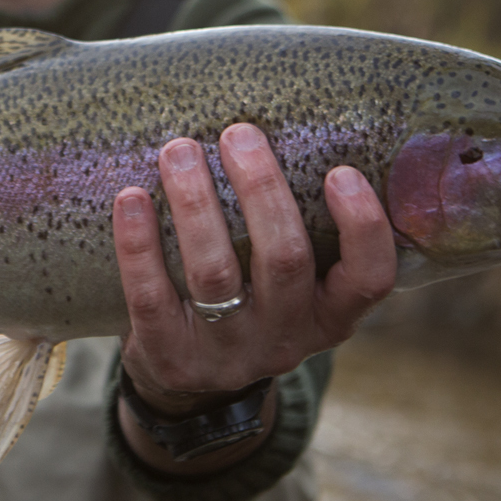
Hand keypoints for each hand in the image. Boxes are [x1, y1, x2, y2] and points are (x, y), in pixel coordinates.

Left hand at [110, 123, 395, 469]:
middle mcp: (286, 337)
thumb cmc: (251, 301)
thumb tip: (284, 114)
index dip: (363, 226)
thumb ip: (298, 226)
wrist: (191, 386)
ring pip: (215, 274)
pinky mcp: (171, 358)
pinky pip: (151, 297)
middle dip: (261, 189)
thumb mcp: (293, 283)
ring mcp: (228, 352)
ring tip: (179, 150)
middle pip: (284, 260)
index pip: (370, 278)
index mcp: (330, 314)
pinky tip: (130, 198)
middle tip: (238, 133)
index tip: (340, 170)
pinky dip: (138, 244)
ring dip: (196, 204)